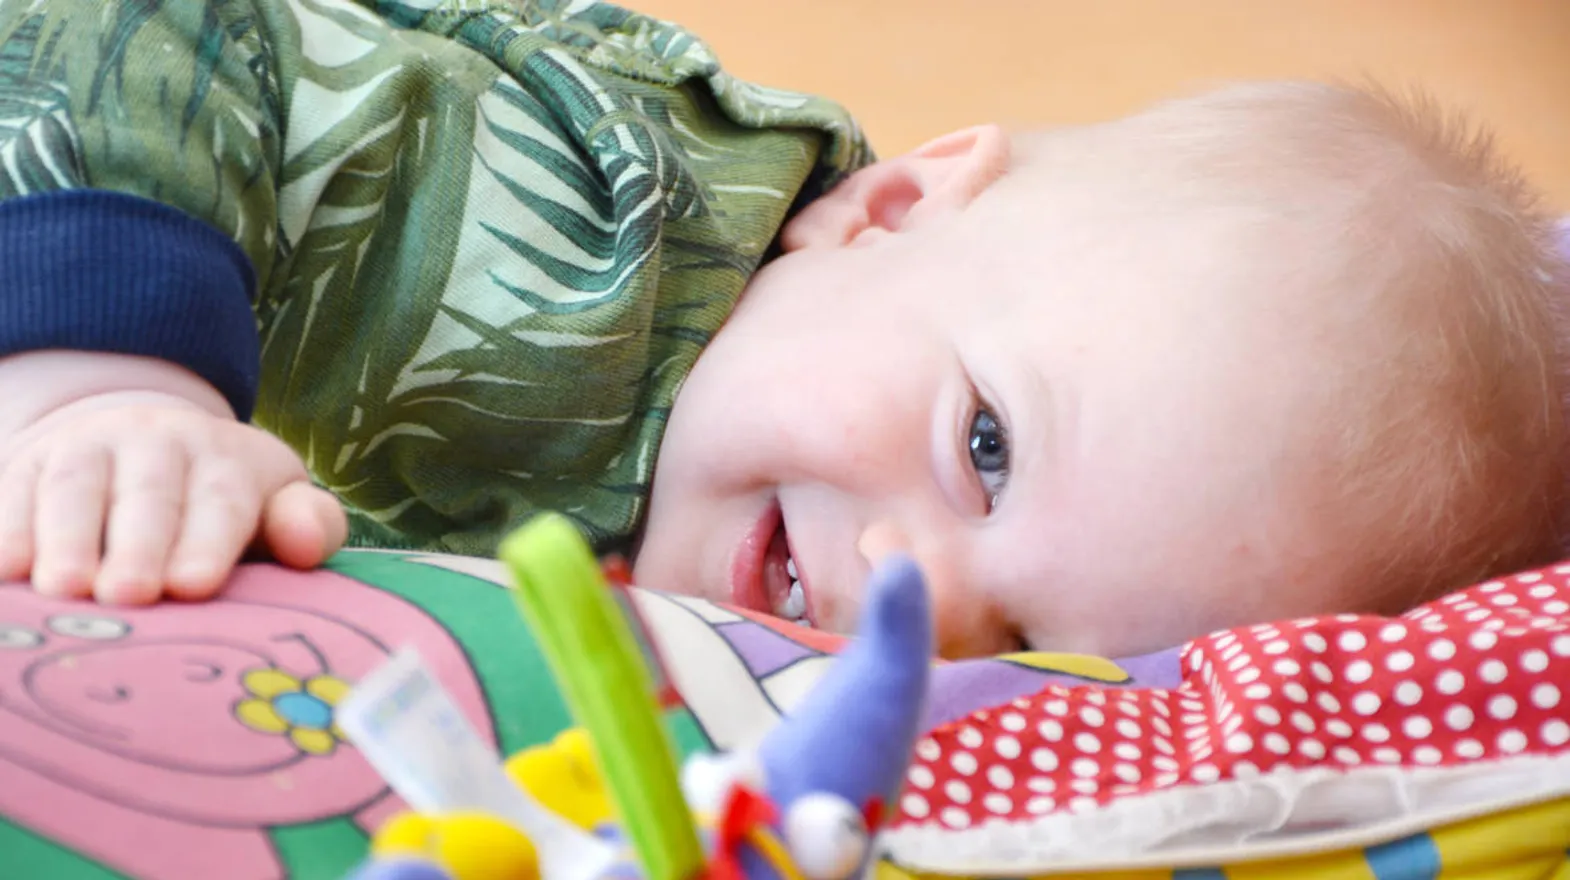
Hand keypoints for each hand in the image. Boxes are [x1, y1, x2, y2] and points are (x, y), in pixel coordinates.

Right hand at [0, 396, 346, 602]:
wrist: (142, 438)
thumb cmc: (223, 501)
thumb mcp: (275, 503)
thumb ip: (305, 525)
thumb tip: (305, 543)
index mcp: (225, 460)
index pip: (222, 501)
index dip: (207, 542)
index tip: (194, 586)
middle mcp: (156, 443)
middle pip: (148, 495)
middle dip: (136, 544)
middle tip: (126, 596)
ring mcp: (87, 448)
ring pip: (74, 488)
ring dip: (64, 537)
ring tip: (61, 589)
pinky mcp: (28, 464)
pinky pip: (12, 492)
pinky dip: (7, 528)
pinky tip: (5, 569)